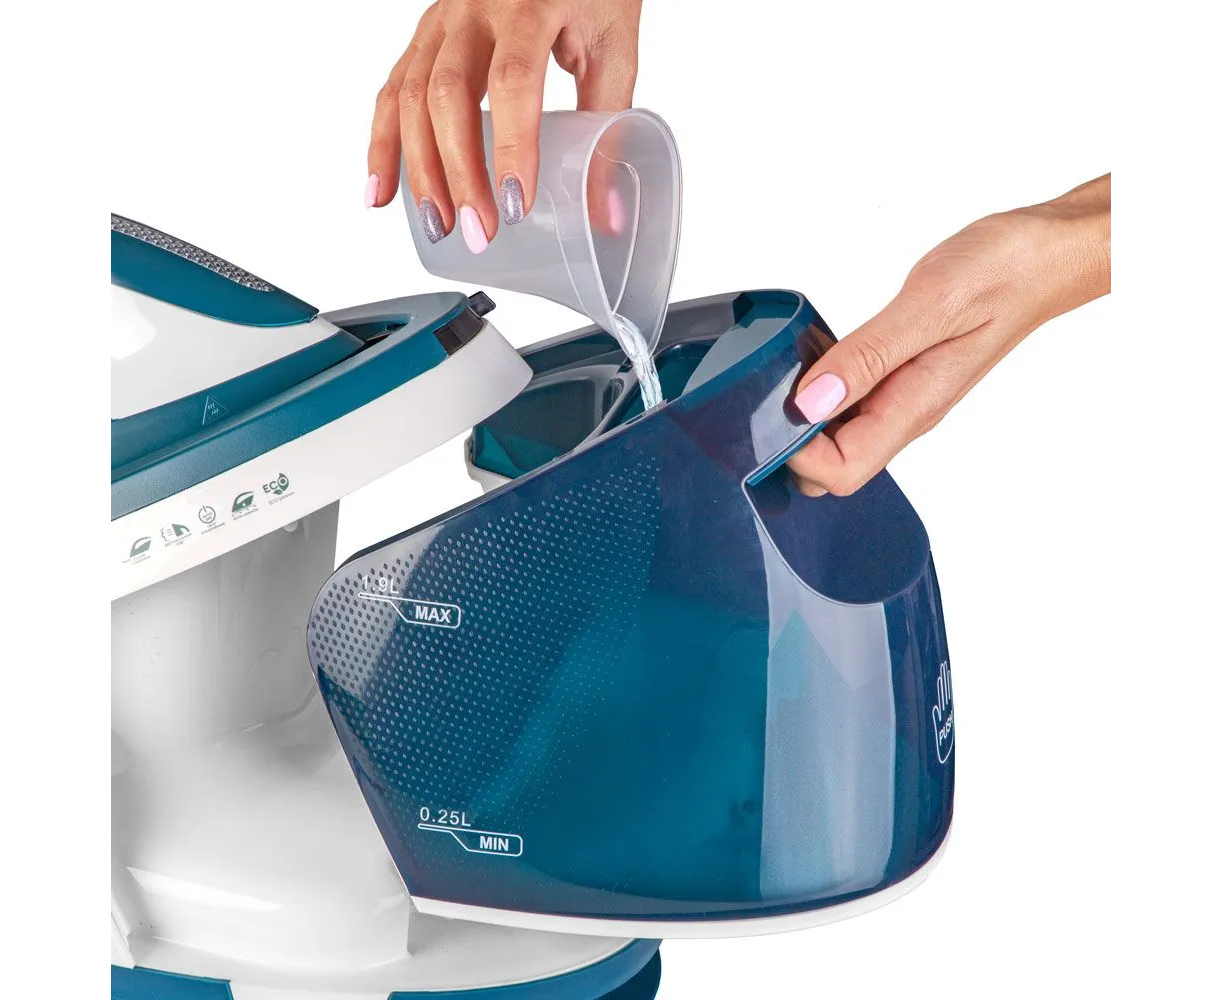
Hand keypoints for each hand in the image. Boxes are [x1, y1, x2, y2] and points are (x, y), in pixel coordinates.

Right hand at [366, 0, 642, 252]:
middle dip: (459, 173)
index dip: (511, 148)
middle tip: (480, 230)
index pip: (513, 81)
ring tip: (440, 224)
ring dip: (420, 168)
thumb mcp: (614, 49)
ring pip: (411, 95)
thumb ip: (608, 127)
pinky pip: (393, 89)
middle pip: (448, 94)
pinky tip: (383, 191)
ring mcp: (442, 18)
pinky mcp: (427, 32)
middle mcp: (475, 7)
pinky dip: (383, 143)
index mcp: (530, 4)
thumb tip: (607, 215)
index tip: (516, 205)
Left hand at [788, 174, 1110, 495]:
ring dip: (804, 414)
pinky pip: (851, 399)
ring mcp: (904, 394)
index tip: (773, 412)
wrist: (1047, 252)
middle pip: (834, 465)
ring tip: (784, 372)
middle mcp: (906, 410)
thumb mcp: (930, 305)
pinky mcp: (901, 373)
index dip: (797, 456)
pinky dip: (822, 386)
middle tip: (768, 392)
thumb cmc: (1005, 272)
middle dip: (791, 444)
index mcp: (914, 406)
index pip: (841, 472)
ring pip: (839, 435)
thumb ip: (868, 356)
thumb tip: (812, 402)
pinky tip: (813, 356)